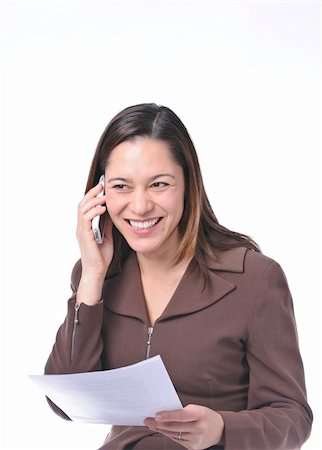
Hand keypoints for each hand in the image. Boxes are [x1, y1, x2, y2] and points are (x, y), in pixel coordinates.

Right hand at [76, 182, 113, 297]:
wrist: (97, 271)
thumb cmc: (101, 257)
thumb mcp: (107, 236)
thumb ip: (107, 225)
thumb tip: (112, 213)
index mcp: (86, 227)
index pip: (86, 206)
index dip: (92, 196)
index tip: (101, 188)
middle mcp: (81, 227)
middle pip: (82, 204)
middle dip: (91, 193)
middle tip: (101, 185)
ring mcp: (82, 231)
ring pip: (82, 209)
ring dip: (93, 200)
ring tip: (103, 195)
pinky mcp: (85, 236)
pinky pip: (86, 219)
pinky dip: (94, 212)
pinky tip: (102, 208)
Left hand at [144, 404, 223, 449]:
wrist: (219, 429)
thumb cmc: (204, 415)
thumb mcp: (197, 408)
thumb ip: (182, 411)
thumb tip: (164, 413)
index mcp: (200, 415)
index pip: (181, 416)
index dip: (168, 416)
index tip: (156, 415)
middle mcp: (199, 429)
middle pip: (175, 427)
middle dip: (159, 424)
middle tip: (147, 420)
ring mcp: (196, 440)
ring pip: (174, 435)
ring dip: (161, 430)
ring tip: (151, 424)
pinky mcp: (193, 448)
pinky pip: (177, 440)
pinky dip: (169, 434)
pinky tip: (162, 430)